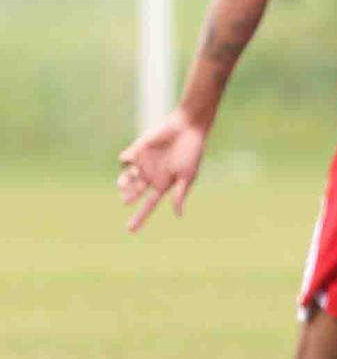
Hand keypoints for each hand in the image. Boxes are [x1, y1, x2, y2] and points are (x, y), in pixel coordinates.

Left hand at [117, 108, 209, 230]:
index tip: (130, 231)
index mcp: (164, 184)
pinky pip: (125, 159)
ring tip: (123, 184)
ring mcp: (143, 163)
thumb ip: (181, 194)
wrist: (187, 127)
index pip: (149, 204)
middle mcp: (152, 175)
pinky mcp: (138, 149)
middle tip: (126, 199)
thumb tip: (178, 214)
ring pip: (127, 178)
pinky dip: (125, 161)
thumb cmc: (191, 151)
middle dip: (129, 196)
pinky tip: (130, 160)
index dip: (139, 217)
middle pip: (135, 192)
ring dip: (124, 182)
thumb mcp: (188, 175)